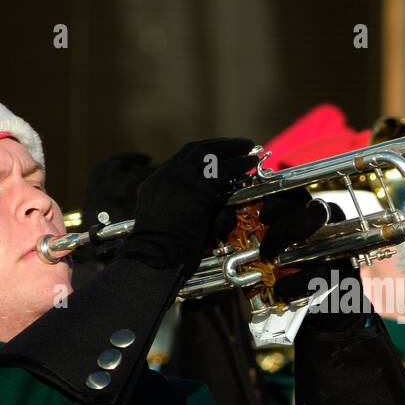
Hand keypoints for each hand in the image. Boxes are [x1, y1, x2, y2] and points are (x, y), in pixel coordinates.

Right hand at [120, 138, 256, 270]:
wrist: (153, 259)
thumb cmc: (161, 255)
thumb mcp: (169, 226)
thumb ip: (188, 213)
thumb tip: (222, 212)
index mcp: (155, 185)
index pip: (180, 161)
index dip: (202, 155)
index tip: (217, 154)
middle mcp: (166, 176)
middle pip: (194, 150)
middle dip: (218, 145)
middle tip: (237, 145)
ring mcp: (180, 180)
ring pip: (210, 154)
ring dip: (232, 148)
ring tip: (248, 146)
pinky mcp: (197, 190)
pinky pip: (224, 170)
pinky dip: (240, 164)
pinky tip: (251, 163)